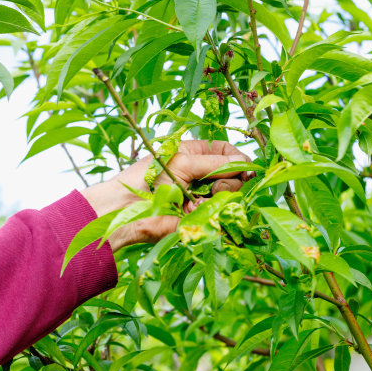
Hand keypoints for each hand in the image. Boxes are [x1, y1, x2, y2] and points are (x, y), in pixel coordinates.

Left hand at [81, 140, 250, 250]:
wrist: (125, 210)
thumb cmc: (147, 178)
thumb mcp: (183, 161)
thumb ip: (216, 162)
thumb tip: (246, 163)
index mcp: (195, 155)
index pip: (227, 152)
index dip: (239, 159)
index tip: (246, 168)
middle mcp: (201, 176)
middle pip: (234, 174)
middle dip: (229, 178)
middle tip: (211, 186)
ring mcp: (202, 198)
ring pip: (231, 195)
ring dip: (219, 196)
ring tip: (197, 200)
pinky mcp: (200, 218)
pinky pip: (220, 214)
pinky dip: (212, 212)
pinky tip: (196, 211)